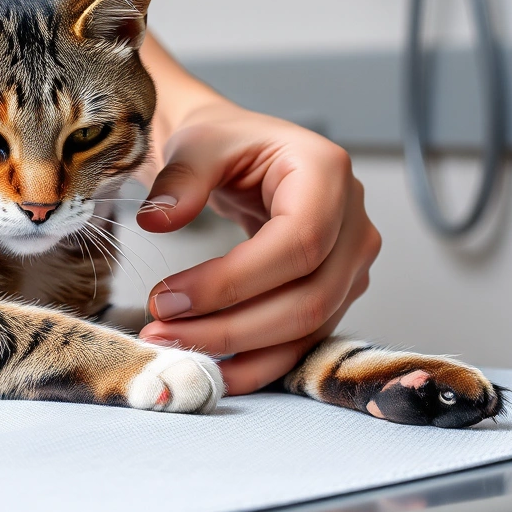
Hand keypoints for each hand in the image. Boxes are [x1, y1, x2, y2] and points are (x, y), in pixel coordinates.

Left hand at [134, 103, 381, 394]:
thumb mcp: (198, 143)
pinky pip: (302, 342)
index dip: (232, 281)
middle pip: (308, 298)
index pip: (297, 244)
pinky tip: (210, 368)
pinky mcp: (336, 295)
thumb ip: (180, 178)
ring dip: (239, 351)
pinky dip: (256, 363)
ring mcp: (351, 264)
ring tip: (173, 348)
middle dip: (230, 327)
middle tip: (161, 330)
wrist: (241, 153)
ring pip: (307, 329)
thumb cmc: (225, 144)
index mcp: (327, 173)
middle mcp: (354, 222)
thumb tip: (157, 220)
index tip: (167, 299)